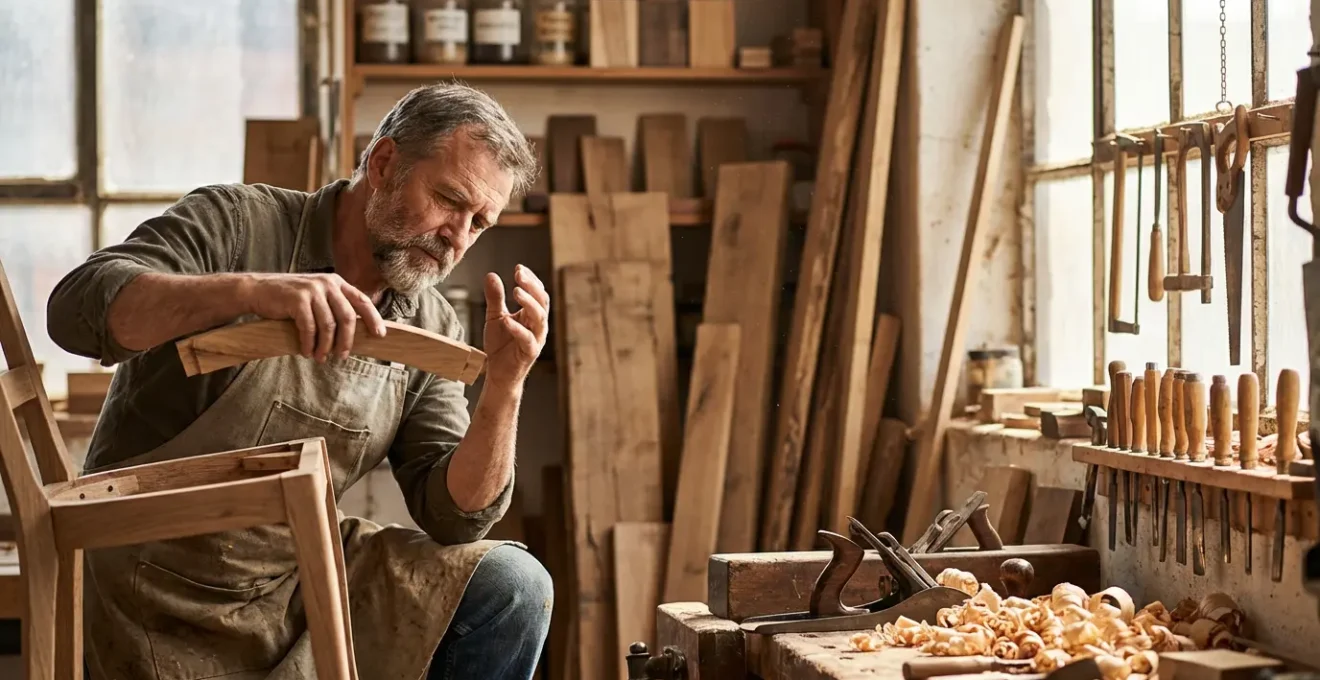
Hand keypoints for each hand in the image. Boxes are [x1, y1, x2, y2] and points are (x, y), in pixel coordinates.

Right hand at [239, 273, 386, 361]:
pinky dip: (309, 343)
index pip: (362, 301)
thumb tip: (354, 331)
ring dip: (325, 346)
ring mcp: (313, 290)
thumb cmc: (289, 299)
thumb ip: (333, 306)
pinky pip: (309, 328)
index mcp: (336, 282)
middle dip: (347, 340)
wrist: (258, 290)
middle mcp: (327, 284)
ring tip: (320, 358)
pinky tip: (306, 352)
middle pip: (348, 317)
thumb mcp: (316, 297)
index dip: (373, 319)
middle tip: (342, 356)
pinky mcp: (298, 299)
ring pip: (329, 325)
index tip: (380, 335)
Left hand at [481, 265, 548, 385]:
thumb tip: (491, 275)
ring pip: (539, 318)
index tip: (518, 268)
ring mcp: (536, 339)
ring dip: (529, 303)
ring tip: (516, 291)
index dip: (531, 279)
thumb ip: (495, 298)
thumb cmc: (500, 345)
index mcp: (532, 314)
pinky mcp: (529, 353)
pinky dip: (518, 329)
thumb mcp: (494, 317)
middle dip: (532, 286)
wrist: (498, 373)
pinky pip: (528, 339)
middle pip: (542, 301)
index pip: (538, 292)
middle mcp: (538, 325)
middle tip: (519, 275)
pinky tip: (507, 320)